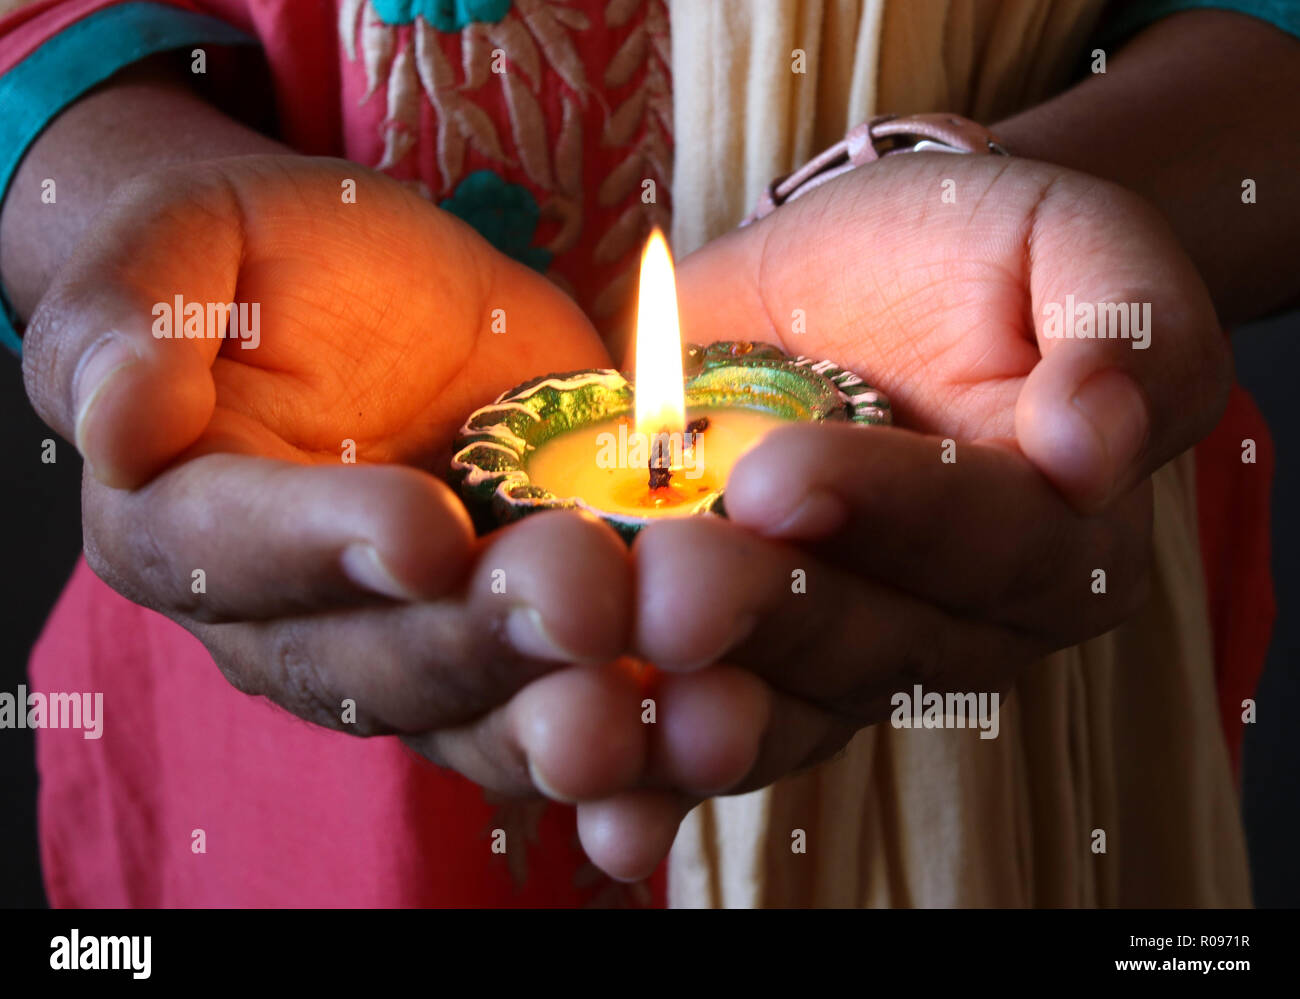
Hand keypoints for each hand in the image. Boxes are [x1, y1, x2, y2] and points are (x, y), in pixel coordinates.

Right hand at [23, 154, 649, 803]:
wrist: (386, 299)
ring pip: (467, 719)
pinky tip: (690, 747)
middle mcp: (289, 619)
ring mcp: (407, 651)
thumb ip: (129, 312)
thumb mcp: (193, 237)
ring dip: (556, 724)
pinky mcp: (510, 655)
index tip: (423, 531)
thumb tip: (116, 424)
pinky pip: (552, 717)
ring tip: (644, 708)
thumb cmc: (279, 259)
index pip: (231, 554)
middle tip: (583, 599)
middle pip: (367, 663)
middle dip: (476, 641)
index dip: (323, 548)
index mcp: (184, 523)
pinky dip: (623, 750)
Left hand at [575, 154, 1229, 877]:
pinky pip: (707, 722)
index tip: (778, 475)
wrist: (858, 268)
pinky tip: (589, 788)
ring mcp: (843, 652)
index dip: (888, 513)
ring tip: (608, 695)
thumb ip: (1124, 334)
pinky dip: (649, 765)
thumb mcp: (1072, 245)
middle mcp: (956, 622)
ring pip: (783, 706)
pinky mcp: (746, 653)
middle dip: (765, 614)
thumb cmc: (974, 251)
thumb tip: (1097, 451)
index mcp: (1058, 536)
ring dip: (695, 713)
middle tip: (666, 583)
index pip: (988, 539)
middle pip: (871, 641)